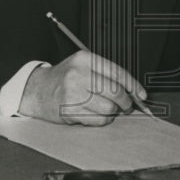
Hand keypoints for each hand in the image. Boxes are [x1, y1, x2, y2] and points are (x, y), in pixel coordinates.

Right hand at [18, 50, 147, 125]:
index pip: (116, 72)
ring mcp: (73, 94)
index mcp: (84, 59)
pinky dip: (103, 120)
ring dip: (113, 112)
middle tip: (126, 105)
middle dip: (126, 102)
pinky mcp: (69, 111)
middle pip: (115, 91)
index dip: (133, 85)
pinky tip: (96, 114)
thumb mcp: (83, 66)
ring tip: (107, 109)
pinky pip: (98, 120)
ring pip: (108, 108)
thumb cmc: (65, 78)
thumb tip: (133, 91)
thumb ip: (106, 74)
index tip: (141, 95)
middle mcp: (78, 74)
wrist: (38, 90)